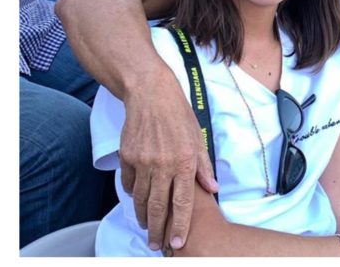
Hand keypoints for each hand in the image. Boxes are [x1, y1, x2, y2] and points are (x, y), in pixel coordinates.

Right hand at [118, 73, 218, 250]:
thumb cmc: (178, 115)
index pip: (181, 203)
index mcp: (184, 162)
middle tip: (157, 245)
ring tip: (148, 228)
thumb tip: (213, 189)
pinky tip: (138, 201)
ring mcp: (142, 162)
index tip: (177, 242)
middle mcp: (162, 165)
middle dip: (158, 230)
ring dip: (144, 217)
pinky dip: (133, 194)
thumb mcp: (198, 138)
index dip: (179, 225)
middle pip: (158, 207)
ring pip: (141, 199)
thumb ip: (204, 166)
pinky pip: (129, 184)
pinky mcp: (127, 157)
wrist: (150, 94)